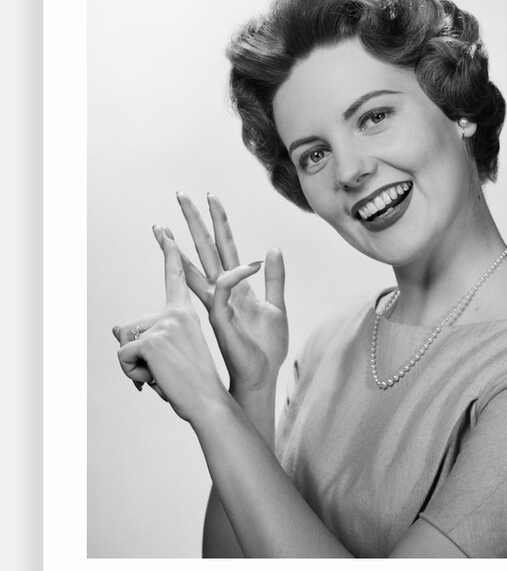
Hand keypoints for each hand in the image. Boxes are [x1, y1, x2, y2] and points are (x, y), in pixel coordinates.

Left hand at [114, 226, 238, 424]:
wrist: (207, 401)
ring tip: (162, 376)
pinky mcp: (152, 340)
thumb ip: (145, 339)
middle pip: (128, 327)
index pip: (174, 278)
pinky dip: (133, 374)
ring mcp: (164, 325)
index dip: (169, 253)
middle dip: (133, 354)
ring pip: (124, 344)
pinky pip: (123, 356)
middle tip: (163, 371)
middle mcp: (176, 314)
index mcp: (185, 314)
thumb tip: (113, 329)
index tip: (164, 231)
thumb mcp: (166, 356)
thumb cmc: (190, 383)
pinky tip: (156, 379)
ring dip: (135, 367)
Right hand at [174, 192, 288, 392]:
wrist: (260, 376)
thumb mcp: (276, 306)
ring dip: (183, 244)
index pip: (223, 246)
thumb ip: (274, 278)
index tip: (209, 197)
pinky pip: (221, 289)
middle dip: (193, 221)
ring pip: (198, 265)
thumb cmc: (266, 347)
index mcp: (234, 286)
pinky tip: (237, 260)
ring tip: (165, 224)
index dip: (218, 222)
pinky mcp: (218, 316)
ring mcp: (216, 302)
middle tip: (180, 195)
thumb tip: (272, 249)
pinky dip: (229, 273)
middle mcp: (220, 290)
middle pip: (205, 248)